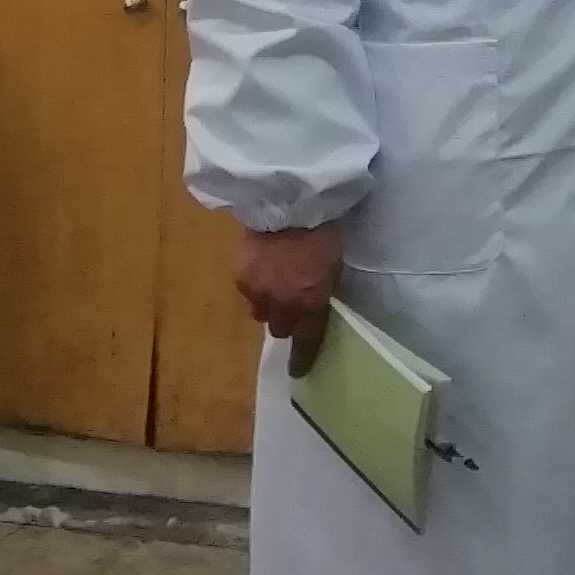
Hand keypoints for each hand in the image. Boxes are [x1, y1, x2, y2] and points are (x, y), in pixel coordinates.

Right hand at [238, 222, 347, 363]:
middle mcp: (282, 305)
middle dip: (285, 321)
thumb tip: (317, 299)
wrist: (287, 204)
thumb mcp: (334, 264)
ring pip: (259, 312)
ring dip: (267, 303)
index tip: (297, 371)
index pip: (306, 341)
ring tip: (274, 284)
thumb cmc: (323, 231)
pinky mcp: (240, 275)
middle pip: (279, 329)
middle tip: (290, 305)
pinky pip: (246, 290)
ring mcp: (258, 292)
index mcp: (311, 304)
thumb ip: (323, 288)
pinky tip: (261, 267)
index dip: (301, 358)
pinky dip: (254, 284)